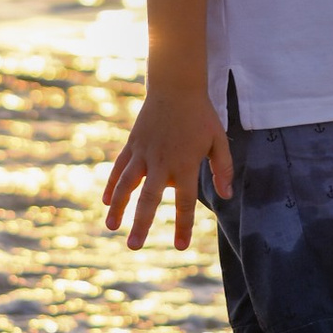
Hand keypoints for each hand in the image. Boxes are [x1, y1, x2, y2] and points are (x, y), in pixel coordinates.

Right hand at [103, 86, 232, 252]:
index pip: (185, 202)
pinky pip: (119, 168)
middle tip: (134, 246)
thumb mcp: (218, 141)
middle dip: (141, 224)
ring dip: (118, 207)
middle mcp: (162, 162)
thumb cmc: (201, 115)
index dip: (183, 226)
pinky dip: (112, 185)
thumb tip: (227, 196)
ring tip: (111, 227)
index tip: (180, 247)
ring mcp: (144, 153)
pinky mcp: (132, 144)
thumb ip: (223, 169)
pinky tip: (106, 201)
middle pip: (149, 198)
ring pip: (127, 185)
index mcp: (185, 164)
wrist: (176, 86)